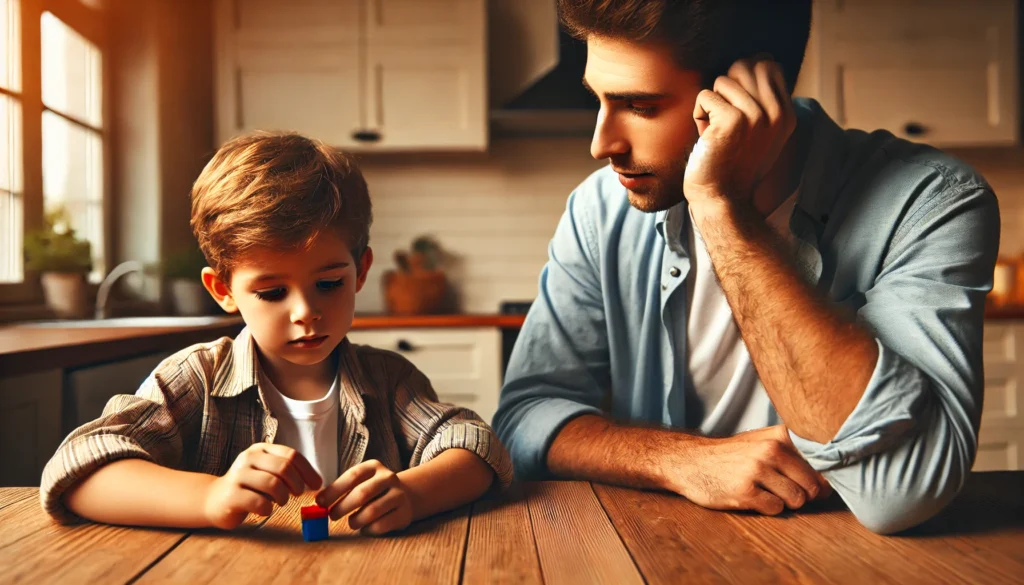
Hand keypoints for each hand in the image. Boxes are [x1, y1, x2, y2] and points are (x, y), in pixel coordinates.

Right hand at [203, 443, 321, 529]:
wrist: (214, 500)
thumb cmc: (249, 487)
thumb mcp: (267, 472)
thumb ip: (287, 471)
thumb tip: (317, 482)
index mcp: (261, 449)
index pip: (291, 455)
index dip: (308, 470)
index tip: (317, 485)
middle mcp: (248, 458)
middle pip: (284, 468)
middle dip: (297, 484)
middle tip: (297, 495)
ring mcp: (238, 475)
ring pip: (273, 484)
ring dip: (283, 497)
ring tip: (281, 502)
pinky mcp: (232, 495)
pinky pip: (259, 502)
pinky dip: (268, 509)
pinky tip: (265, 510)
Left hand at [315, 459, 413, 535]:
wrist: (403, 497)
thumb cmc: (372, 491)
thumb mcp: (358, 483)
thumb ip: (339, 490)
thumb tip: (318, 501)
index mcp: (374, 466)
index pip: (353, 475)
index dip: (334, 490)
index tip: (320, 503)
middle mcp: (389, 478)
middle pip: (362, 494)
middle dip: (342, 507)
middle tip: (331, 516)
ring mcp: (399, 495)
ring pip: (372, 512)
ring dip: (355, 521)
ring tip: (351, 523)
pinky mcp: (404, 514)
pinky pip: (381, 526)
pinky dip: (368, 530)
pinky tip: (365, 528)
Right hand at [665, 425, 831, 515]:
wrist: (690, 461)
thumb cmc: (732, 456)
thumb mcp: (763, 441)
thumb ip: (796, 453)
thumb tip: (832, 480)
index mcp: (781, 435)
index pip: (823, 461)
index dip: (824, 478)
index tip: (815, 482)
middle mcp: (772, 449)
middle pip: (813, 486)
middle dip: (803, 494)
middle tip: (782, 489)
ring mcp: (758, 470)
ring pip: (797, 499)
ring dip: (785, 502)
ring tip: (765, 491)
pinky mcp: (745, 491)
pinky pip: (776, 509)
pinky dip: (767, 508)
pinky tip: (751, 497)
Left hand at [683, 58, 795, 207]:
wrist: (721, 198)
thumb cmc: (731, 163)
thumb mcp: (759, 131)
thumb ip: (762, 100)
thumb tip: (760, 59)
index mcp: (786, 114)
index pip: (768, 65)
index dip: (743, 76)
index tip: (733, 104)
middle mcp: (776, 112)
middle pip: (746, 65)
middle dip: (726, 87)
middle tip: (722, 117)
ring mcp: (757, 115)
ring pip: (723, 80)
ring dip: (711, 105)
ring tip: (715, 131)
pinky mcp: (733, 120)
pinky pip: (705, 95)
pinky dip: (698, 115)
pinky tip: (706, 138)